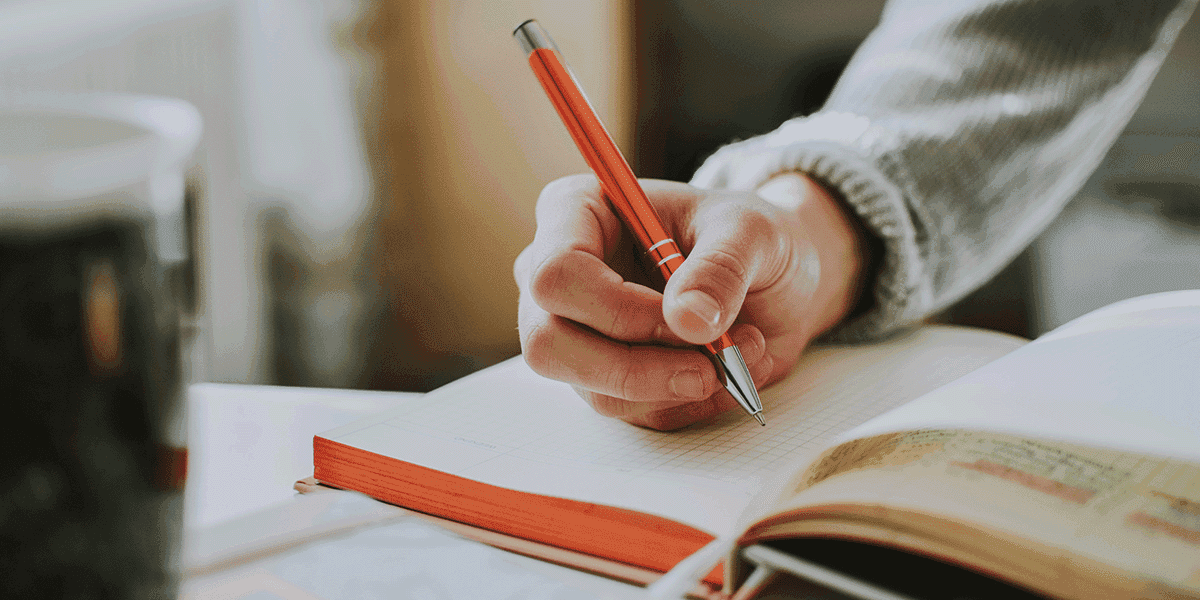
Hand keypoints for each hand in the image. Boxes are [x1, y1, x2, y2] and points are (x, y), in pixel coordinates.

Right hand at [514, 173, 868, 429]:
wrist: (771, 277)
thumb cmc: (747, 236)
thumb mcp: (752, 231)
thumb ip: (721, 268)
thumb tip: (688, 320)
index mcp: (576, 213)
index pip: (556, 274)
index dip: (617, 309)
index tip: (685, 319)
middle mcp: (559, 276)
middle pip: (549, 343)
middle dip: (636, 367)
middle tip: (709, 364)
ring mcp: (575, 333)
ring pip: (594, 389)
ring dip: (677, 385)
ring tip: (742, 350)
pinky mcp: (604, 378)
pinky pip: (633, 412)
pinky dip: (690, 401)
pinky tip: (728, 367)